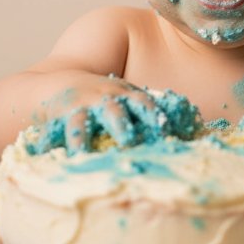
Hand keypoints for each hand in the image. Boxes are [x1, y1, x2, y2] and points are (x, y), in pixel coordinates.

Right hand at [28, 73, 199, 154]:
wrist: (58, 84)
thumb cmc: (101, 98)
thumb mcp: (124, 98)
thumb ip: (145, 113)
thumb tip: (186, 130)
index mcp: (125, 95)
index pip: (143, 103)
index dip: (153, 115)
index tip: (164, 131)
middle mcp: (105, 100)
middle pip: (114, 112)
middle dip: (121, 126)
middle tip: (128, 142)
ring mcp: (83, 108)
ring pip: (84, 123)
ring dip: (85, 139)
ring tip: (84, 155)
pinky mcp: (63, 118)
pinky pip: (62, 134)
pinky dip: (59, 146)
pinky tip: (59, 159)